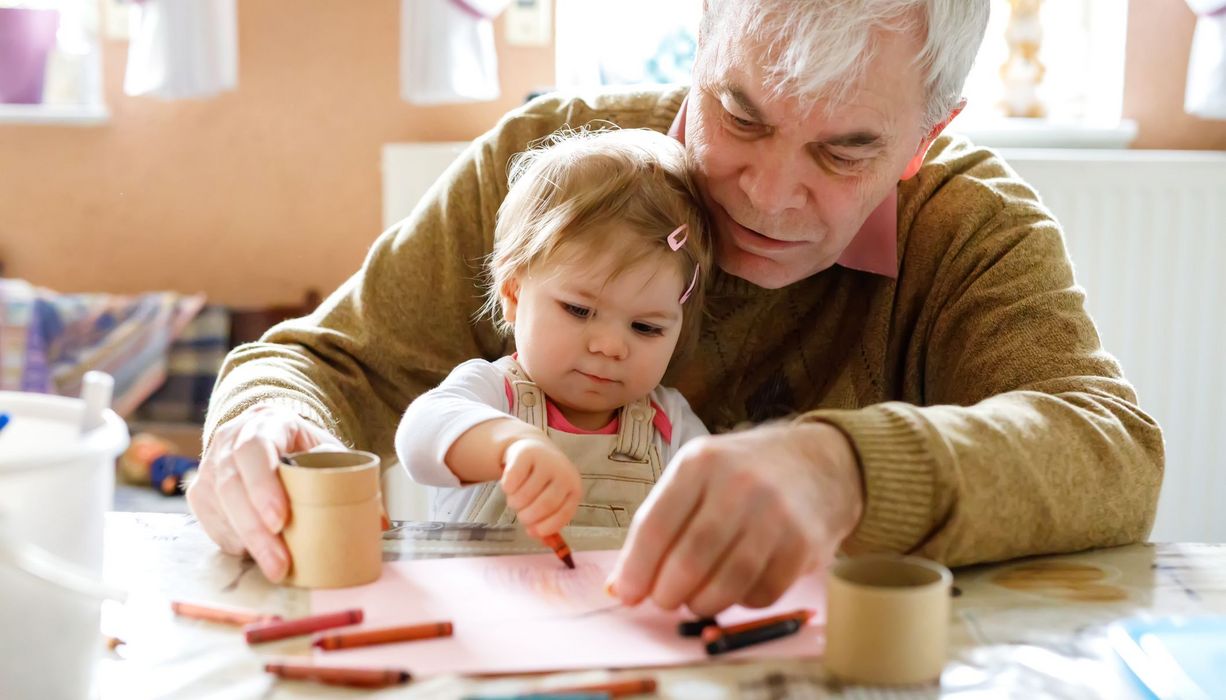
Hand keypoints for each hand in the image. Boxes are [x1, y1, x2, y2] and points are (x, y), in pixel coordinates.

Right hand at [186, 404, 342, 581]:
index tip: (280, 520)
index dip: (263, 486)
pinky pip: (211, 524)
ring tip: (274, 568)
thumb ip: (350, 478)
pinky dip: (234, 543)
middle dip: (255, 530)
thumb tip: (380, 522)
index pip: (254, 449)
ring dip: (246, 542)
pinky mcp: (201, 494)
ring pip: (218, 508)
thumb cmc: (303, 448)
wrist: (270, 436)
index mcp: (266, 423)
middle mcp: (229, 441)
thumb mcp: (328, 451)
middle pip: (231, 485)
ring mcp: (209, 467)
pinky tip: (255, 556)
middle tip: (280, 563)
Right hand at [500, 436, 581, 537]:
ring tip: (515, 500)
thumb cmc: (543, 482)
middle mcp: (564, 474)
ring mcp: (546, 462)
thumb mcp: (551, 500)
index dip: (547, 526)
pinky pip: (512, 479)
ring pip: (526, 494)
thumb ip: (548, 521)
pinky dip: (507, 488)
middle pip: (546, 504)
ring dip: (515, 503)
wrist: (534, 449)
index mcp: (574, 489)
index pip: (564, 513)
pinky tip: (508, 486)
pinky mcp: (527, 454)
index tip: (532, 532)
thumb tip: (544, 542)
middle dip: (528, 516)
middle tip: (521, 516)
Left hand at [606, 422, 862, 615]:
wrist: (817, 463)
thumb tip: (621, 585)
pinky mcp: (804, 544)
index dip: (636, 569)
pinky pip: (761, 593)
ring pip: (726, 582)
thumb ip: (659, 523)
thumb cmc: (742, 474)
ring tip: (695, 600)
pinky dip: (740, 602)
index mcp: (700, 462)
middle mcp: (738, 484)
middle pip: (689, 559)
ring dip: (702, 603)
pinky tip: (734, 590)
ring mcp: (775, 514)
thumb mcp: (697, 476)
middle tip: (664, 600)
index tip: (626, 594)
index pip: (655, 526)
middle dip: (667, 592)